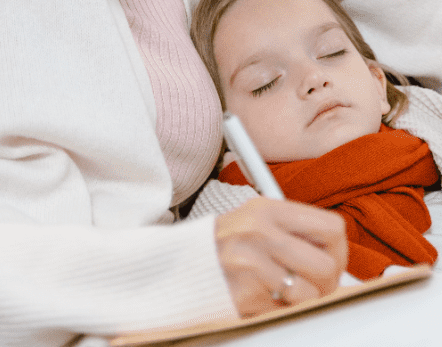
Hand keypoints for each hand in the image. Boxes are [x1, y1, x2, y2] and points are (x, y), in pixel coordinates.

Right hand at [215, 197, 346, 315]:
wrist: (182, 264)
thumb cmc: (225, 244)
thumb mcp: (257, 221)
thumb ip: (293, 230)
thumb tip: (336, 254)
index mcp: (268, 209)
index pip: (331, 227)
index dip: (339, 250)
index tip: (331, 260)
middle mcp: (260, 231)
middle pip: (327, 265)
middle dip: (327, 283)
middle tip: (314, 285)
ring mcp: (252, 262)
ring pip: (310, 293)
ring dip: (302, 300)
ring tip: (284, 292)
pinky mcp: (245, 292)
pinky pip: (284, 311)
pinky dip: (278, 310)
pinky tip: (264, 297)